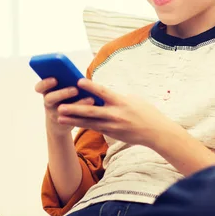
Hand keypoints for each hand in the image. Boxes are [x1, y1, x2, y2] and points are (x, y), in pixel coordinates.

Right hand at [34, 78, 95, 135]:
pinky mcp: (65, 122)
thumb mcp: (61, 89)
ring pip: (63, 110)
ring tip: (91, 100)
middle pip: (50, 98)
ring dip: (77, 105)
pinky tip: (95, 107)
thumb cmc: (63, 98)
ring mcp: (55, 113)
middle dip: (62, 93)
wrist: (59, 122)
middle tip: (75, 90)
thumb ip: (66, 82)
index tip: (54, 79)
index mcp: (46, 91)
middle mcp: (48, 102)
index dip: (45, 83)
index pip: (39, 87)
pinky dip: (84, 113)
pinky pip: (74, 118)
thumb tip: (81, 77)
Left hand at [56, 78, 175, 146]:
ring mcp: (112, 126)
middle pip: (91, 111)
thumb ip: (116, 97)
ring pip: (89, 122)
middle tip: (60, 106)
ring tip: (59, 117)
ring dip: (73, 119)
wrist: (155, 132)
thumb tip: (102, 95)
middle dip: (74, 109)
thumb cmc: (146, 112)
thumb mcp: (133, 99)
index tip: (78, 81)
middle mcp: (115, 114)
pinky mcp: (111, 133)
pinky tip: (72, 123)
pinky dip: (83, 124)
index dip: (90, 86)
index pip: (103, 92)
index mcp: (121, 102)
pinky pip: (94, 128)